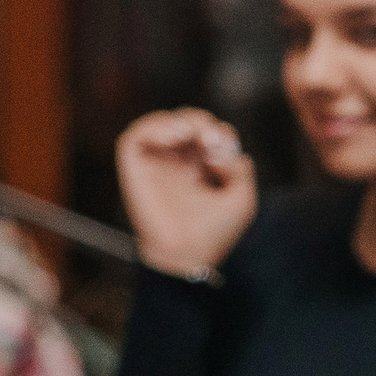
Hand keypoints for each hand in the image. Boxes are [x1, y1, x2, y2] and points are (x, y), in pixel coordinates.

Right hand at [117, 108, 256, 275]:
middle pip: (185, 122)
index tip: (225, 150)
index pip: (208, 133)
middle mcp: (175, 164)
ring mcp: (154, 166)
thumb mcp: (241, 200)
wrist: (188, 255)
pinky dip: (153, 128)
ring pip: (160, 123)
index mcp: (199, 169)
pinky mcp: (134, 170)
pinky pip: (134, 137)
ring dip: (178, 120)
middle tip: (210, 138)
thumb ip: (240, 171)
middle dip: (200, 121)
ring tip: (190, 133)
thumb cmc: (214, 233)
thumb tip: (224, 152)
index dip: (220, 132)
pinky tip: (173, 137)